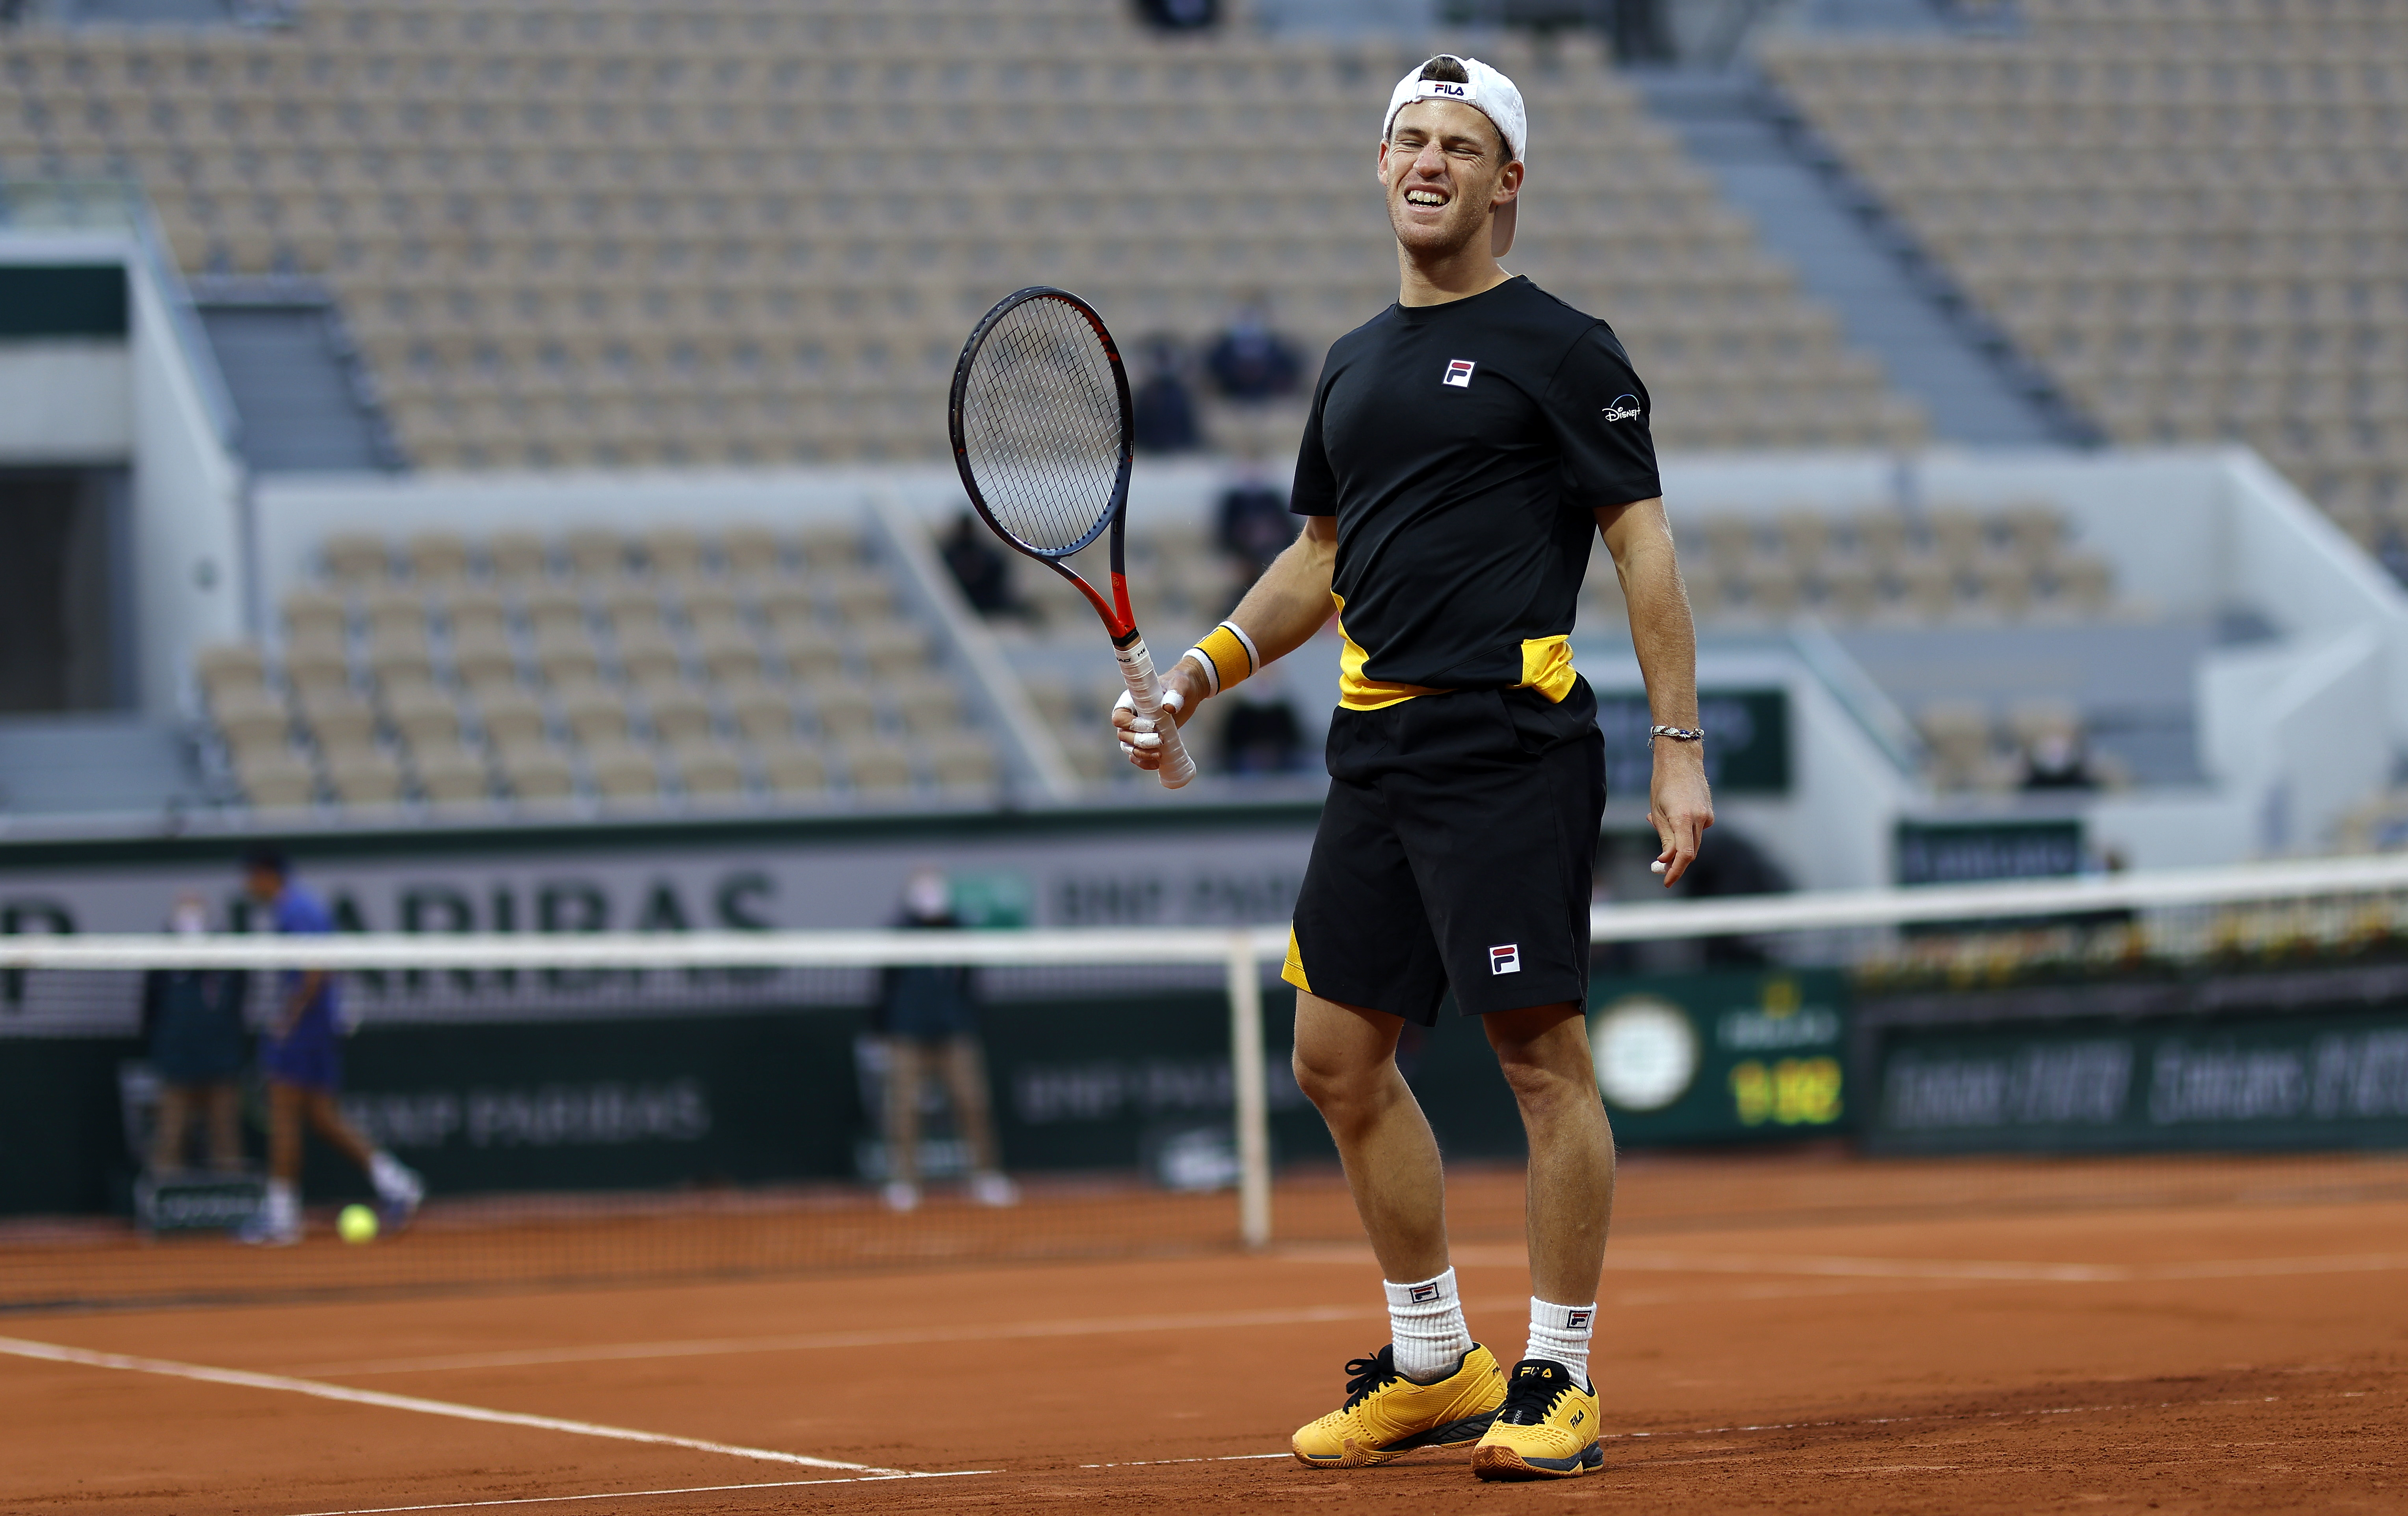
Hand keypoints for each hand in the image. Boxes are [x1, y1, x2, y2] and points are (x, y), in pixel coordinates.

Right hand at [1109, 660, 1205, 770]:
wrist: (1187, 693)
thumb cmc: (1181, 685)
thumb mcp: (1180, 685)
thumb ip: (1175, 694)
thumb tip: (1168, 708)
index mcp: (1131, 700)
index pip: (1119, 717)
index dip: (1132, 725)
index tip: (1153, 726)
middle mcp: (1130, 716)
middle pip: (1123, 735)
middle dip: (1140, 741)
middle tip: (1160, 740)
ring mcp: (1137, 730)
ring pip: (1128, 747)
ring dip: (1141, 754)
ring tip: (1159, 755)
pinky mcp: (1146, 740)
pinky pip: (1136, 756)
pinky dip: (1143, 762)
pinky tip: (1157, 764)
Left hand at [1649, 741, 1713, 886]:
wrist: (1681, 759)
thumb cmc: (1663, 784)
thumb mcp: (1658, 812)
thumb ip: (1665, 838)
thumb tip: (1666, 861)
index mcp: (1683, 818)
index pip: (1684, 855)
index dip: (1676, 871)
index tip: (1667, 882)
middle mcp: (1700, 818)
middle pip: (1690, 851)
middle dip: (1675, 861)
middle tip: (1660, 865)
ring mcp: (1708, 816)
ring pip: (1694, 841)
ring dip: (1679, 843)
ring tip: (1659, 819)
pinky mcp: (1710, 813)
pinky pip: (1697, 830)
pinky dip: (1685, 831)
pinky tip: (1673, 813)